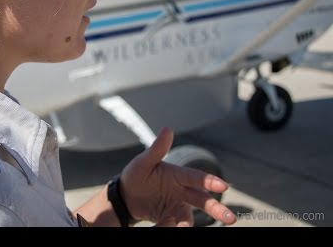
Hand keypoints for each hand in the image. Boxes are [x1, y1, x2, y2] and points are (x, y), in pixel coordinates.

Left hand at [120, 128, 236, 226]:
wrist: (125, 196)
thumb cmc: (136, 175)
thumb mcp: (143, 162)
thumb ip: (157, 149)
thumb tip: (168, 129)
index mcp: (177, 175)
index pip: (196, 178)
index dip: (210, 181)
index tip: (224, 186)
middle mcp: (182, 191)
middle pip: (203, 200)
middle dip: (217, 209)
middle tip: (231, 218)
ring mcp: (178, 206)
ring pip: (190, 216)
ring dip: (186, 223)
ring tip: (178, 226)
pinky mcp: (171, 219)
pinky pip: (176, 224)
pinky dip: (173, 227)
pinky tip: (163, 223)